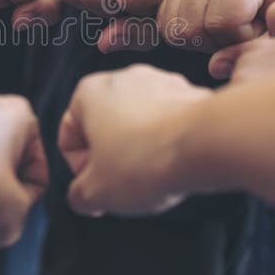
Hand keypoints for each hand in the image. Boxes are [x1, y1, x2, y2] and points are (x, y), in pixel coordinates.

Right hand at [59, 65, 211, 216]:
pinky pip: (169, 122)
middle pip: (105, 127)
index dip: (80, 170)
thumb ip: (78, 195)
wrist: (204, 145)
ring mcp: (160, 81)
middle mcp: (123, 77)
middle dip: (112, 158)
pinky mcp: (189, 92)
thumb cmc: (143, 162)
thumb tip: (83, 196)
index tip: (99, 186)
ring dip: (140, 149)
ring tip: (154, 175)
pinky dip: (168, 142)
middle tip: (124, 185)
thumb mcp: (94, 193)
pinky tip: (176, 164)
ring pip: (138, 123)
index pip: (69, 136)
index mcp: (90, 92)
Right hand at [156, 0, 274, 51]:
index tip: (258, 27)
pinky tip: (208, 22)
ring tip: (225, 26)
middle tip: (240, 30)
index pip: (220, 22)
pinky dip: (184, 29)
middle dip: (215, 40)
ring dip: (198, 36)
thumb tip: (215, 68)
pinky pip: (164, 17)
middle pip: (191, 25)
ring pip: (172, 24)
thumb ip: (252, 48)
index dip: (240, 38)